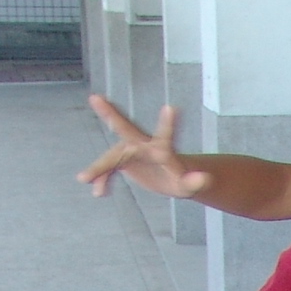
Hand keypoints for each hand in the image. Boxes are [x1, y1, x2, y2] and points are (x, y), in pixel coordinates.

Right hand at [78, 98, 207, 199]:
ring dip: (98, 168)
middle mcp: (142, 144)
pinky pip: (109, 170)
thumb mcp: (189, 185)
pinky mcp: (122, 161)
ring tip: (84, 179)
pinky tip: (99, 193)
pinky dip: (103, 180)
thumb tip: (207, 180)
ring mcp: (130, 151)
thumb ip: (196, 182)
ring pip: (110, 157)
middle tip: (95, 98)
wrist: (171, 179)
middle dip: (110, 114)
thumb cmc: (183, 180)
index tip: (171, 107)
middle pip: (125, 130)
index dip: (168, 123)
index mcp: (162, 147)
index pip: (165, 135)